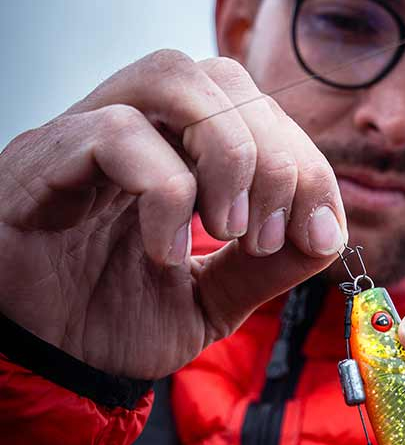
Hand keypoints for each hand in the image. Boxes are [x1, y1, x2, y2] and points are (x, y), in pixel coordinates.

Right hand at [0, 51, 346, 378]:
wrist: (36, 368)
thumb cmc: (107, 324)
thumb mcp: (210, 301)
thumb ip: (266, 267)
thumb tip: (328, 232)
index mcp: (176, 151)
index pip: (257, 109)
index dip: (306, 162)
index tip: (316, 233)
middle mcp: (134, 128)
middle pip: (225, 77)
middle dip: (275, 156)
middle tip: (267, 236)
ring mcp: (84, 135)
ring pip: (172, 76)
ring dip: (227, 151)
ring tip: (228, 228)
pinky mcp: (40, 160)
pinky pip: (115, 132)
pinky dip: (165, 191)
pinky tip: (166, 252)